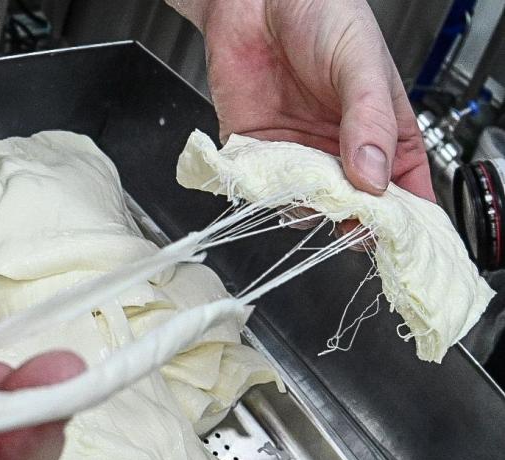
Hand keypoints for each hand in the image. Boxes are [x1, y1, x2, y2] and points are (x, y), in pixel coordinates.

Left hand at [168, 0, 433, 200]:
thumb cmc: (320, 15)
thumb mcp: (361, 64)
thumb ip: (369, 119)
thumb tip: (372, 177)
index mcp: (383, 134)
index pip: (404, 191)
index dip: (404, 218)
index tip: (398, 235)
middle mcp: (341, 153)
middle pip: (354, 210)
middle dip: (352, 221)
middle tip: (348, 218)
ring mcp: (299, 157)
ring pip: (308, 208)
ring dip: (308, 209)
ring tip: (309, 192)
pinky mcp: (258, 155)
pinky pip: (263, 190)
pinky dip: (267, 194)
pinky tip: (274, 179)